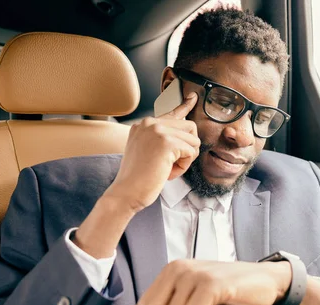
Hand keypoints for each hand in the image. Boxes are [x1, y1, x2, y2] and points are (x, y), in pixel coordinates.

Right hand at [106, 92, 199, 211]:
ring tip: (166, 168)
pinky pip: (191, 152)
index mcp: (144, 124)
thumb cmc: (138, 178)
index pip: (172, 112)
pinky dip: (184, 166)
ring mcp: (158, 131)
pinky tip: (167, 172)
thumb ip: (163, 139)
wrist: (126, 192)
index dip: (185, 105)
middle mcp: (150, 123)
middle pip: (190, 128)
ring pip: (193, 141)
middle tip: (170, 164)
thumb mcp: (148, 151)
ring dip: (185, 159)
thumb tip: (187, 133)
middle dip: (186, 149)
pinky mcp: (166, 142)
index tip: (193, 97)